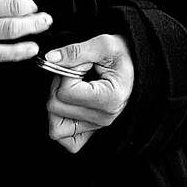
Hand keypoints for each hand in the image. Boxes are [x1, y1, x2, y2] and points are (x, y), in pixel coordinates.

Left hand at [45, 33, 133, 153]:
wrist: (136, 65)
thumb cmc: (124, 55)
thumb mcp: (103, 45)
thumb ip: (75, 51)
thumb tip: (50, 59)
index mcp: (109, 98)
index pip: (65, 92)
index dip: (65, 72)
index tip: (79, 65)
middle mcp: (104, 118)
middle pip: (55, 107)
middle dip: (57, 86)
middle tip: (74, 75)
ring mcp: (98, 127)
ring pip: (55, 127)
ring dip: (56, 104)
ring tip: (71, 89)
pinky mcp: (92, 132)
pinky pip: (66, 141)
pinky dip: (61, 125)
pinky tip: (68, 106)